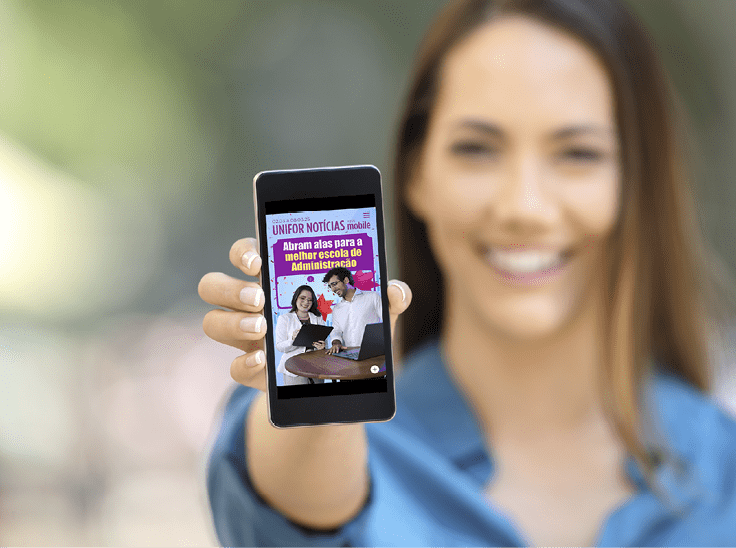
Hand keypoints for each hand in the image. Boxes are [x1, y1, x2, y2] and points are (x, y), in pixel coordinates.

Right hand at [199, 237, 411, 390]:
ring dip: (233, 323)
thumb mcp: (375, 313)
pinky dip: (244, 364)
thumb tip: (396, 291)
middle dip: (230, 288)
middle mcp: (254, 304)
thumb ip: (388, 298)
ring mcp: (249, 338)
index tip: (259, 261)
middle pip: (213, 285)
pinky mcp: (255, 371)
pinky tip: (264, 360)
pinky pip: (233, 367)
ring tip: (262, 327)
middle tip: (260, 298)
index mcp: (277, 278)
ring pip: (213, 322)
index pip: (245, 253)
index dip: (243, 252)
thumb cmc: (355, 330)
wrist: (348, 379)